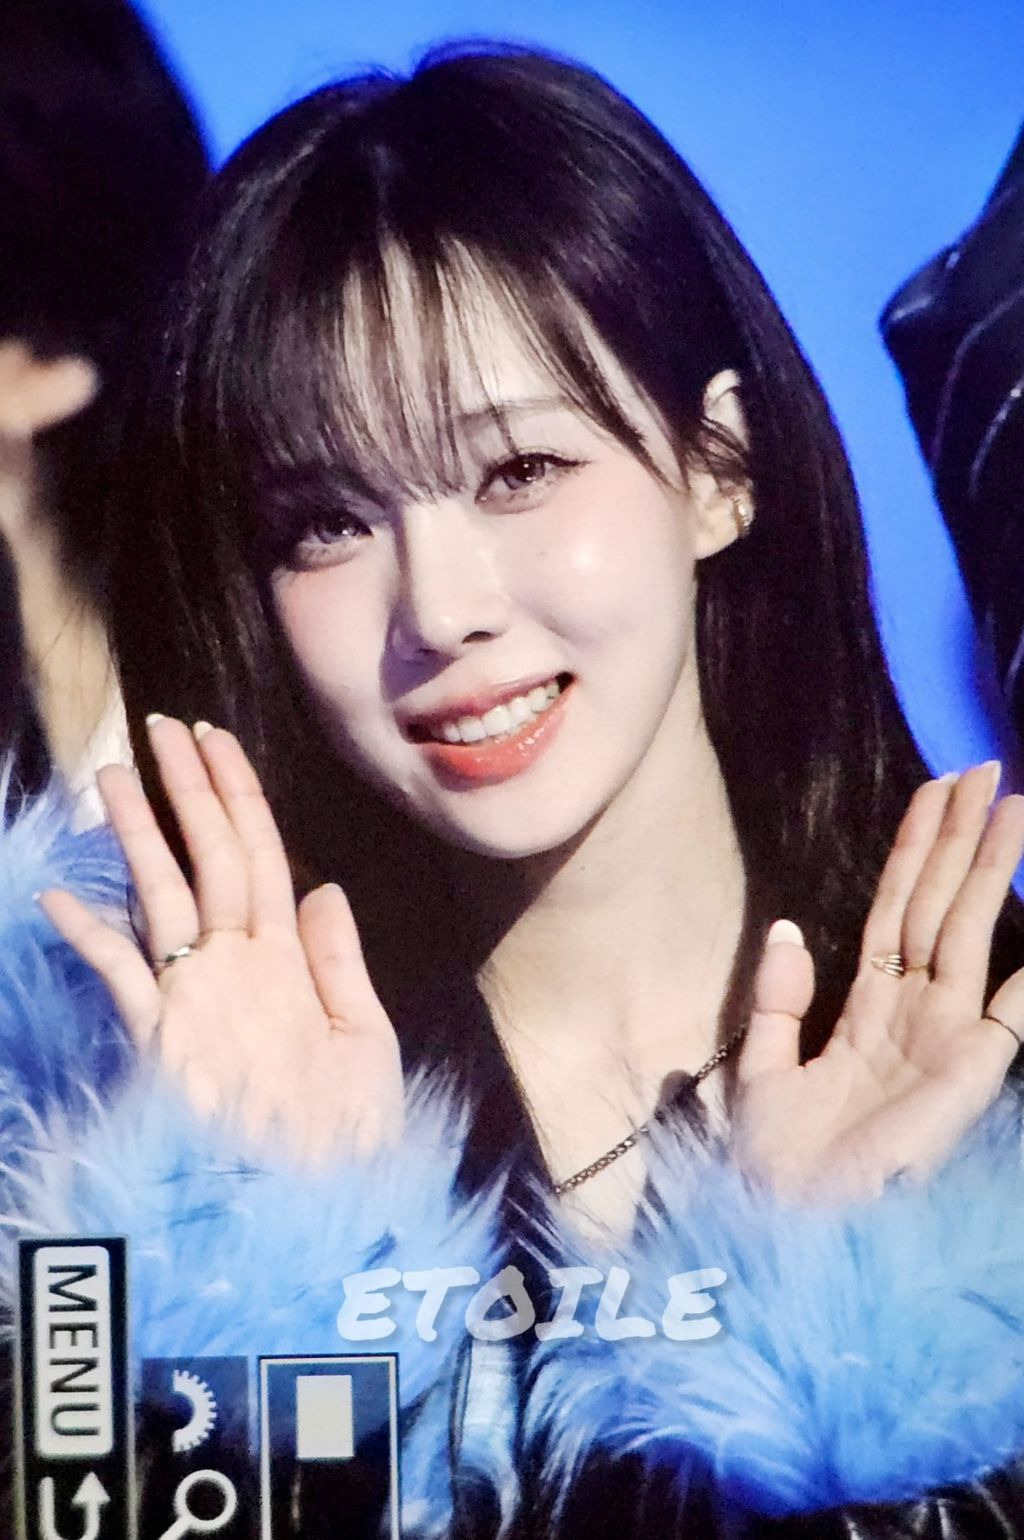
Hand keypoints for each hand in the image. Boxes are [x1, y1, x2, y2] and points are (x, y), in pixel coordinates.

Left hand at [37, 717, 402, 1165]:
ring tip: (110, 776)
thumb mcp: (368, 1043)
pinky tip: (57, 892)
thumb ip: (339, 961)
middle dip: (187, 787)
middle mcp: (238, 963)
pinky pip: (115, 971)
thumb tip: (325, 887)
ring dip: (136, 831)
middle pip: (211, 855)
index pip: (263, 853)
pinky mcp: (153, 1038)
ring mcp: (192, 995)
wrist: (301, 1208)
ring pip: (161, 892)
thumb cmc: (341, 1134)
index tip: (216, 743)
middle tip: (162, 729)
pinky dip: (86, 929)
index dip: (238, 793)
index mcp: (292, 960)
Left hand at [731, 762, 1023, 1201]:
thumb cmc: (780, 1164)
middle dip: (959, 838)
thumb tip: (789, 930)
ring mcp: (946, 1037)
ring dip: (989, 867)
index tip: (934, 792)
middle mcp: (913, 1012)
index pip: (894, 908)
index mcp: (866, 1007)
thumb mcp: (763, 1068)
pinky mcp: (971, 1074)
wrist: (796, 1227)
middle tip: (982, 770)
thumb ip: (780, 1000)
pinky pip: (1012, 1011)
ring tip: (1010, 805)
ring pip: (969, 931)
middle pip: (937, 904)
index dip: (912, 850)